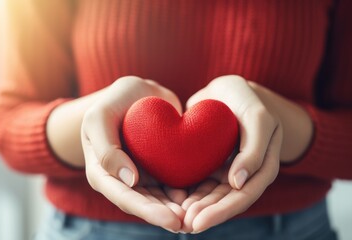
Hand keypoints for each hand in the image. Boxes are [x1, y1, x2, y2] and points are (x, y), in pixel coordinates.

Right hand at [81, 76, 186, 231]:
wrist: (135, 93)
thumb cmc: (112, 102)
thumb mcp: (99, 118)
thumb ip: (106, 148)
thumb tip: (129, 180)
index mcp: (103, 174)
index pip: (124, 198)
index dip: (148, 211)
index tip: (172, 219)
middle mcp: (123, 180)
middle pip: (145, 205)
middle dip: (167, 216)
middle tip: (189, 223)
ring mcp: (142, 176)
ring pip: (161, 198)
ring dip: (179, 208)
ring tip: (199, 215)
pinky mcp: (159, 168)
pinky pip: (173, 182)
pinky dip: (186, 191)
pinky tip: (202, 196)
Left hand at [181, 75, 282, 232]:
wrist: (227, 91)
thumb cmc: (246, 100)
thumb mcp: (258, 119)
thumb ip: (255, 149)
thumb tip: (239, 183)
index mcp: (263, 167)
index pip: (243, 196)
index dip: (222, 211)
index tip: (198, 221)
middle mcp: (245, 174)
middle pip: (226, 202)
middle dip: (206, 215)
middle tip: (183, 225)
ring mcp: (226, 170)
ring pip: (211, 196)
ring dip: (195, 208)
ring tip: (176, 218)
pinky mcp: (209, 164)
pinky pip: (199, 182)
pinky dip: (188, 193)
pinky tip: (172, 200)